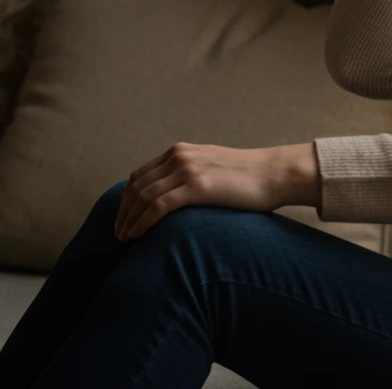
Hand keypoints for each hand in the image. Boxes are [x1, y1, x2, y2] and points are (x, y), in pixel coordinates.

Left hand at [112, 141, 312, 241]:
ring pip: (143, 196)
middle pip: (137, 185)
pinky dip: (142, 223)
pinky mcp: (197, 186)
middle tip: (117, 234)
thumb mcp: (213, 168)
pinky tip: (137, 236)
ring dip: (129, 220)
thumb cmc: (249, 178)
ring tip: (124, 240)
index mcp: (182, 151)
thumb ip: (192, 176)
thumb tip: (178, 198)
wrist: (274, 173)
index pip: (141, 174)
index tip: (123, 218)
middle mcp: (180, 156)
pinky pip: (158, 206)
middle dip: (123, 211)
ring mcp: (188, 169)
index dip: (127, 198)